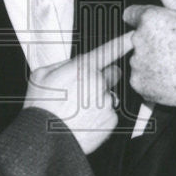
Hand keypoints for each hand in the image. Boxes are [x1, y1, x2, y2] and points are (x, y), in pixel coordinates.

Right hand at [24, 32, 133, 153]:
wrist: (45, 139)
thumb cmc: (41, 106)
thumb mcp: (41, 75)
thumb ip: (62, 64)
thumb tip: (75, 64)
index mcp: (82, 68)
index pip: (109, 50)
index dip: (124, 41)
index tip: (135, 36)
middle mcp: (98, 83)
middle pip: (112, 74)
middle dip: (102, 78)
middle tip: (84, 90)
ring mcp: (107, 102)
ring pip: (109, 95)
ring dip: (98, 99)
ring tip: (78, 111)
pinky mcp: (111, 120)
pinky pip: (109, 113)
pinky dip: (100, 116)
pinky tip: (83, 121)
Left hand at [123, 0, 175, 106]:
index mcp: (150, 19)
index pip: (131, 13)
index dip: (142, 18)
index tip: (150, 25)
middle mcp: (139, 40)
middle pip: (136, 37)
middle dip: (149, 40)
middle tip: (170, 46)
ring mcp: (137, 62)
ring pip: (138, 58)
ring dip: (149, 59)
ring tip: (172, 62)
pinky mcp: (138, 82)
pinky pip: (140, 77)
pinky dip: (150, 78)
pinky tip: (168, 75)